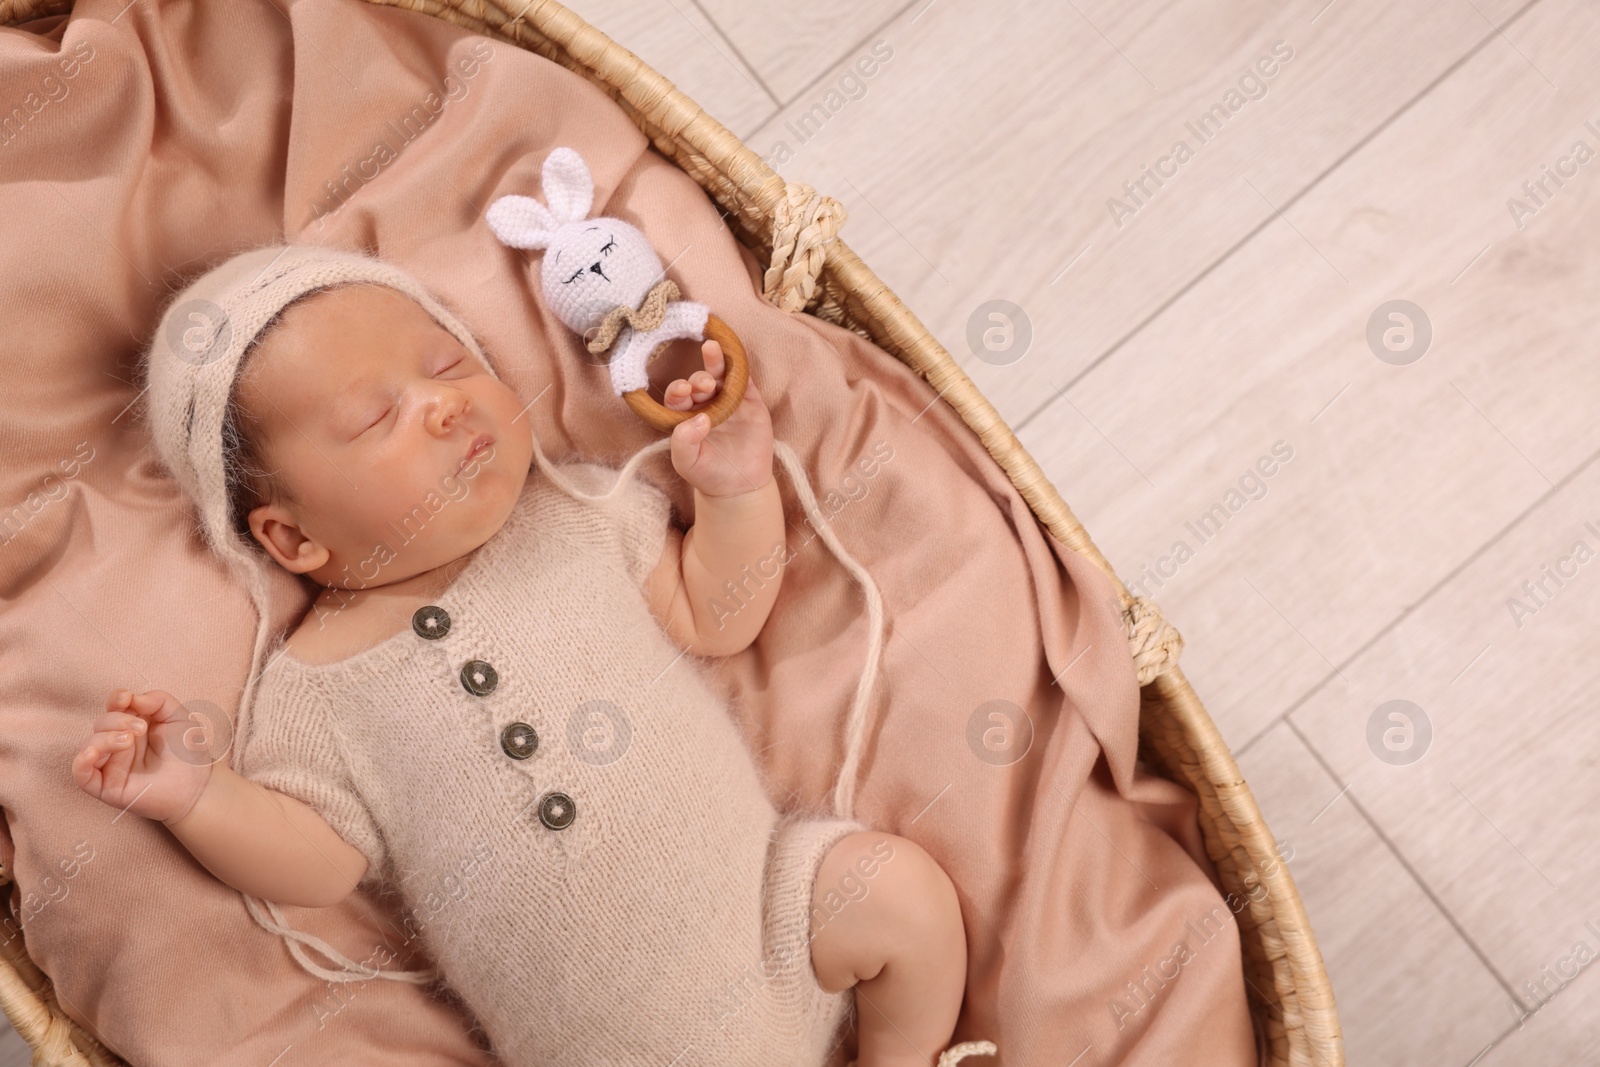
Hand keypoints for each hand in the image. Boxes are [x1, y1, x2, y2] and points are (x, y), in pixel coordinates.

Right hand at [72, 689, 215, 824]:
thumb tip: (131, 697)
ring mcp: (111, 765)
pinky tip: (93, 753)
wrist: (197, 785)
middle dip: (117, 720)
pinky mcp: (106, 787)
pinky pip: (81, 774)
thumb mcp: (178, 716)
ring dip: (105, 738)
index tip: (126, 697)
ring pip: (89, 746)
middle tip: (141, 728)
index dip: (115, 699)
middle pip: (101, 724)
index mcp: (132, 725)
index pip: (113, 707)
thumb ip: (158, 700)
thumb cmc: (187, 751)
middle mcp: (117, 743)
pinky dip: (81, 761)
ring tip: (129, 740)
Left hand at [665, 339, 773, 498]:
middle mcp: (705, 404)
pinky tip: (736, 357)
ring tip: (711, 350)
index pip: (677, 397)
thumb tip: (698, 418)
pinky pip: (745, 380)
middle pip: (698, 383)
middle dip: (698, 380)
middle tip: (703, 385)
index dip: (678, 390)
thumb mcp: (687, 463)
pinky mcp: (751, 401)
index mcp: (685, 415)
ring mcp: (729, 401)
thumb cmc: (707, 474)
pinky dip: (741, 368)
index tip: (683, 391)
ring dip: (715, 362)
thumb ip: (683, 442)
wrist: (740, 487)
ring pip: (720, 375)